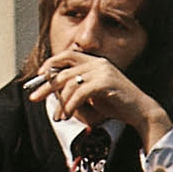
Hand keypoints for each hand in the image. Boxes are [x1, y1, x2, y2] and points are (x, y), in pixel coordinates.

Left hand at [28, 51, 171, 146]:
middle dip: (46, 86)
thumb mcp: (90, 93)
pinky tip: (68, 115)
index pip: (69, 55)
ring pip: (70, 84)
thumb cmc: (114, 103)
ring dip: (60, 103)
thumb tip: (49, 89)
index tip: (39, 75)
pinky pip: (80, 93)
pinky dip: (70, 105)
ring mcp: (103, 71)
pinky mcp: (106, 82)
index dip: (51, 62)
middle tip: (33, 98)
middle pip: (64, 72)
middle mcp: (98, 63)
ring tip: (58, 117)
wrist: (139, 111)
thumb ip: (74, 88)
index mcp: (95, 62)